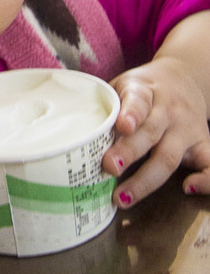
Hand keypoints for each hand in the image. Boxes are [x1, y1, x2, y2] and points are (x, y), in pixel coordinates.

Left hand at [102, 56, 209, 206]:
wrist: (184, 77)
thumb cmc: (143, 88)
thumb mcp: (123, 85)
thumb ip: (107, 107)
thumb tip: (77, 137)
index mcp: (145, 90)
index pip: (139, 100)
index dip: (131, 113)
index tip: (122, 125)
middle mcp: (170, 110)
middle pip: (150, 133)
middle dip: (129, 152)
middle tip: (109, 167)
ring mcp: (187, 129)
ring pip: (169, 156)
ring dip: (145, 179)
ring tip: (123, 197)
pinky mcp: (203, 144)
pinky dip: (205, 180)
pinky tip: (188, 188)